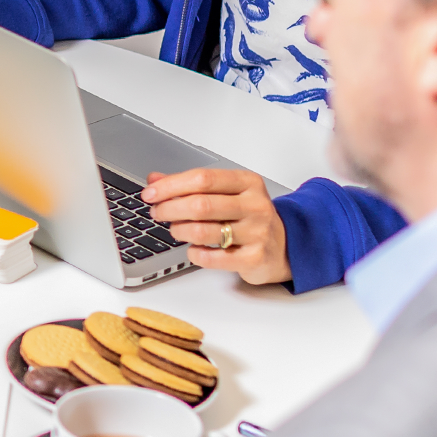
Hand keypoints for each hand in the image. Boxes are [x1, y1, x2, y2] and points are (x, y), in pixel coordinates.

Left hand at [142, 167, 291, 284]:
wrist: (285, 247)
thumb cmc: (250, 218)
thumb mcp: (226, 194)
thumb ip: (191, 186)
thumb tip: (155, 180)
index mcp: (247, 183)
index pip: (203, 178)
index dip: (171, 185)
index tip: (150, 192)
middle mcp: (255, 205)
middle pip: (200, 204)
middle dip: (170, 208)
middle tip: (156, 212)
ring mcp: (257, 232)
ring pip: (203, 231)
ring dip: (179, 230)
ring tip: (175, 230)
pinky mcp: (254, 258)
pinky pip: (212, 258)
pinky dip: (194, 253)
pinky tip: (193, 249)